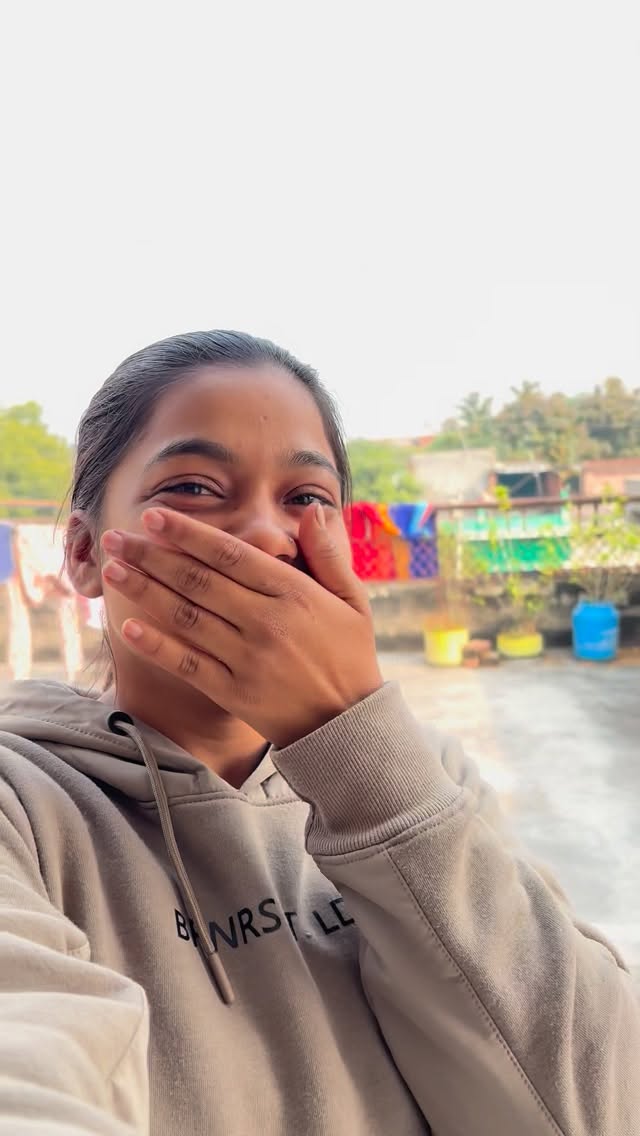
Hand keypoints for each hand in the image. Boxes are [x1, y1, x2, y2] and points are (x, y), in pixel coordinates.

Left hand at [101, 506, 382, 746]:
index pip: (230, 554)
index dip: (188, 533)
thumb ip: (329, 554)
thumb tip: (314, 509)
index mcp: (294, 594)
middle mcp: (267, 623)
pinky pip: (187, 665)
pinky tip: (127, 626)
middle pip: (198, 581)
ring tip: (113, 571)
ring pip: (186, 617)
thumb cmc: (349, 656)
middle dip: (152, 555)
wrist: (348, 725)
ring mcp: (247, 660)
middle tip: (117, 537)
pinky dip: (156, 646)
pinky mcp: (233, 693)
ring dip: (145, 591)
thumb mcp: (353, 600)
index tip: (155, 516)